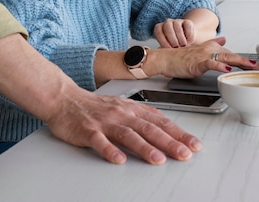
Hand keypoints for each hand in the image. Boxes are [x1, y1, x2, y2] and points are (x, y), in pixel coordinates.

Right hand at [46, 89, 202, 164]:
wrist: (64, 98)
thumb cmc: (94, 106)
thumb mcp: (122, 106)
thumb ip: (143, 116)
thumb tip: (166, 125)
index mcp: (131, 109)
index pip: (160, 121)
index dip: (178, 133)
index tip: (194, 144)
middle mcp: (121, 114)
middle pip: (148, 128)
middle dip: (169, 141)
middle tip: (185, 153)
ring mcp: (104, 122)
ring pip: (127, 134)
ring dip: (144, 147)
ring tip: (159, 159)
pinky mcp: (87, 131)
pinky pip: (100, 142)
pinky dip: (110, 150)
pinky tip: (119, 159)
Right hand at [149, 36, 258, 78]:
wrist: (165, 58)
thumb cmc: (180, 57)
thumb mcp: (199, 50)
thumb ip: (212, 44)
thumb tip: (224, 39)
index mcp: (211, 48)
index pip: (231, 54)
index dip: (245, 60)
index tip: (258, 65)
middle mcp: (209, 50)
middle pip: (232, 55)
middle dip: (248, 62)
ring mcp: (204, 55)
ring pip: (225, 58)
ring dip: (239, 62)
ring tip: (251, 66)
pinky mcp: (197, 62)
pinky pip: (210, 63)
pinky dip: (219, 66)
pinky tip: (227, 69)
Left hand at [154, 18, 195, 47]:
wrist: (187, 39)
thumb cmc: (175, 45)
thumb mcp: (168, 47)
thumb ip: (164, 50)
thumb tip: (162, 56)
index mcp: (160, 28)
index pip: (158, 32)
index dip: (163, 41)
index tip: (168, 49)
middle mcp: (167, 23)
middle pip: (167, 28)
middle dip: (172, 39)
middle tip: (176, 47)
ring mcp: (177, 21)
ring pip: (177, 27)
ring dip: (181, 39)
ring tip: (183, 45)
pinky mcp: (187, 22)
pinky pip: (187, 26)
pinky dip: (188, 35)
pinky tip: (189, 40)